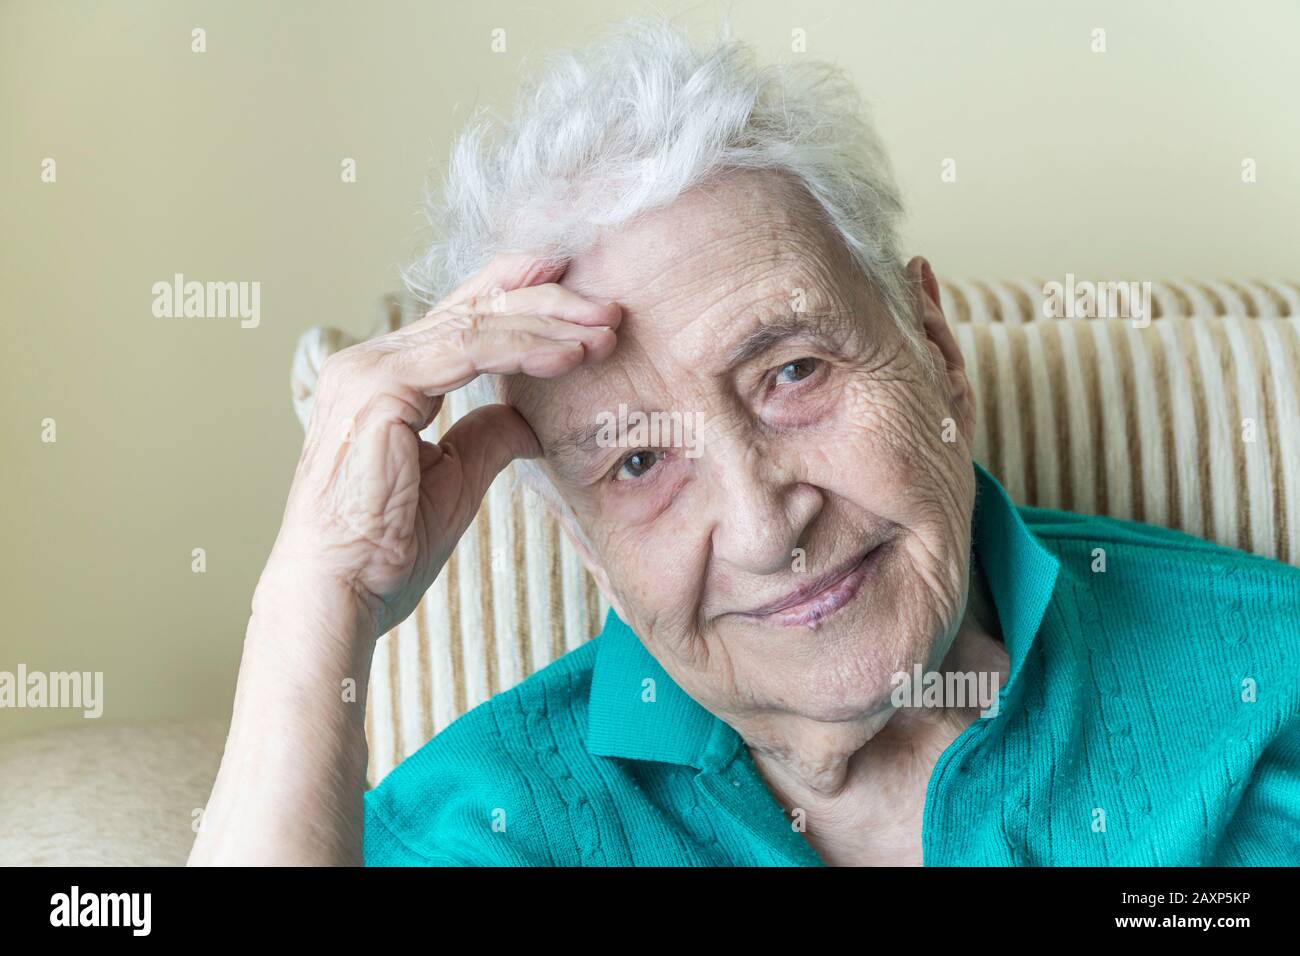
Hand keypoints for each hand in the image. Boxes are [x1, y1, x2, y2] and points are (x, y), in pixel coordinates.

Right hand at [261, 253, 620, 636]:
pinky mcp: (380, 388)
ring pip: (475, 324)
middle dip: (546, 302)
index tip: (579, 300)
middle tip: (607, 306)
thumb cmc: (383, 551)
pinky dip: (524, 348)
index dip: (519, 299)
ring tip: (604, 330)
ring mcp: (370, 370)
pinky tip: (570, 355)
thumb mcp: (455, 480)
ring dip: (548, 323)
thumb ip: (487, 437)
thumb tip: (527, 417)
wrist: (339, 593)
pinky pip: (468, 351)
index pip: (460, 321)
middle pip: (471, 310)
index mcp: (383, 380)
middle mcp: (369, 363)